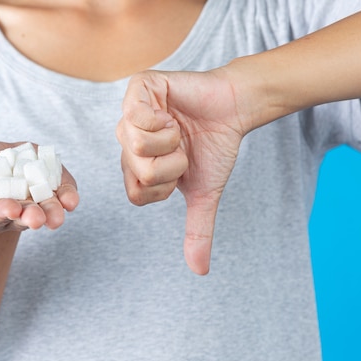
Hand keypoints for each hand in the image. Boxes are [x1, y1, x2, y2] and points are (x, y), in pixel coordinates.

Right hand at [0, 142, 78, 233]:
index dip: (2, 211)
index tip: (10, 208)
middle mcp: (16, 214)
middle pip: (24, 219)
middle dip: (31, 218)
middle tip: (37, 218)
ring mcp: (37, 203)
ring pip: (47, 211)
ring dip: (53, 212)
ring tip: (57, 215)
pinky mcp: (54, 189)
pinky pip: (63, 195)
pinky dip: (68, 196)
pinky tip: (70, 200)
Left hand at [116, 70, 247, 274]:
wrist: (234, 110)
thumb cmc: (214, 148)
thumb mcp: (203, 193)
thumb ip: (196, 229)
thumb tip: (200, 271)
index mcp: (135, 166)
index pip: (136, 194)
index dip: (164, 187)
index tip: (180, 170)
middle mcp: (126, 142)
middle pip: (137, 172)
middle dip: (172, 164)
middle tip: (182, 146)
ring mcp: (129, 114)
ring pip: (136, 146)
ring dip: (170, 142)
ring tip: (177, 128)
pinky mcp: (138, 89)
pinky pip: (136, 116)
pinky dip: (163, 120)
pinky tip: (171, 112)